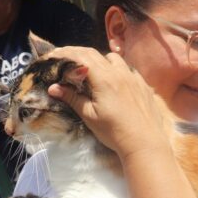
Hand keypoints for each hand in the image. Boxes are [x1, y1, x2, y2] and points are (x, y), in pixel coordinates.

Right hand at [45, 46, 169, 158]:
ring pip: (115, 59)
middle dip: (78, 54)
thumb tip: (53, 88)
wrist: (145, 143)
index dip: (65, 53)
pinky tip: (114, 81)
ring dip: (100, 60)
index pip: (81, 57)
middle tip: (65, 59)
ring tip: (91, 70)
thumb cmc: (114, 132)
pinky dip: (117, 69)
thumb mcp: (89, 116)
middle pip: (96, 54)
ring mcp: (135, 78)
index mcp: (104, 79)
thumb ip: (72, 98)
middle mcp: (120, 73)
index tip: (52, 56)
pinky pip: (129, 70)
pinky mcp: (144, 86)